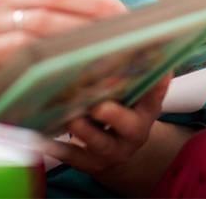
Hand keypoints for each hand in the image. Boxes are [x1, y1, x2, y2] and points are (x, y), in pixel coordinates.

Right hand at [0, 0, 125, 86]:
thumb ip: (28, 15)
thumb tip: (65, 28)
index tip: (121, 10)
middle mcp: (9, 1)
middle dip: (98, 8)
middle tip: (126, 23)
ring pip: (46, 22)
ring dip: (80, 33)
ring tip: (108, 45)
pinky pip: (22, 52)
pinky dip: (48, 57)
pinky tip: (68, 66)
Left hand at [47, 75, 171, 176]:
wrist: (120, 150)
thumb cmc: (125, 110)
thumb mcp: (136, 95)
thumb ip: (135, 73)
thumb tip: (138, 40)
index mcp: (148, 110)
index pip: (156, 96)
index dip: (159, 86)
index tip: (160, 72)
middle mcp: (135, 132)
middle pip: (129, 125)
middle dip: (114, 115)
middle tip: (99, 105)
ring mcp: (114, 150)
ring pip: (101, 143)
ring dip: (85, 131)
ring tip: (71, 118)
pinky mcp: (94, 164)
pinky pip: (76, 158)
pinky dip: (60, 150)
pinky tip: (46, 140)